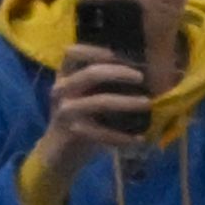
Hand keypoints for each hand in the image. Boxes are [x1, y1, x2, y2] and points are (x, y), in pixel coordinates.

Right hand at [35, 49, 152, 182]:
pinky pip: (102, 133)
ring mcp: (66, 112)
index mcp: (65, 77)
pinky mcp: (73, 133)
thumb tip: (139, 67)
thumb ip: (100, 82)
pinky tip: (138, 139)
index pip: (73, 53)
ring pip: (100, 102)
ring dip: (127, 102)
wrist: (57, 155)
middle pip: (91, 73)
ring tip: (147, 104)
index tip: (118, 53)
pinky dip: (122, 136)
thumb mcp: (82, 96)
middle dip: (120, 72)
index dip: (95, 50)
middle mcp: (62, 90)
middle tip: (141, 77)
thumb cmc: (77, 120)